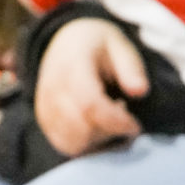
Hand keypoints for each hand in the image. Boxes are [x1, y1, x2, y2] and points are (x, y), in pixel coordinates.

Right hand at [34, 18, 146, 156]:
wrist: (66, 41)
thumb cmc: (100, 46)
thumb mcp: (122, 47)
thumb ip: (131, 69)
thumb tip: (140, 91)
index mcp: (72, 67)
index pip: (89, 104)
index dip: (116, 121)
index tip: (135, 125)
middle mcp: (52, 90)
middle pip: (79, 128)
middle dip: (109, 132)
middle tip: (125, 118)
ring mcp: (44, 107)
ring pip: (70, 142)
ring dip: (97, 140)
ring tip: (111, 119)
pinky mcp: (44, 119)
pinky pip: (63, 143)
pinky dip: (85, 142)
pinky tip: (98, 125)